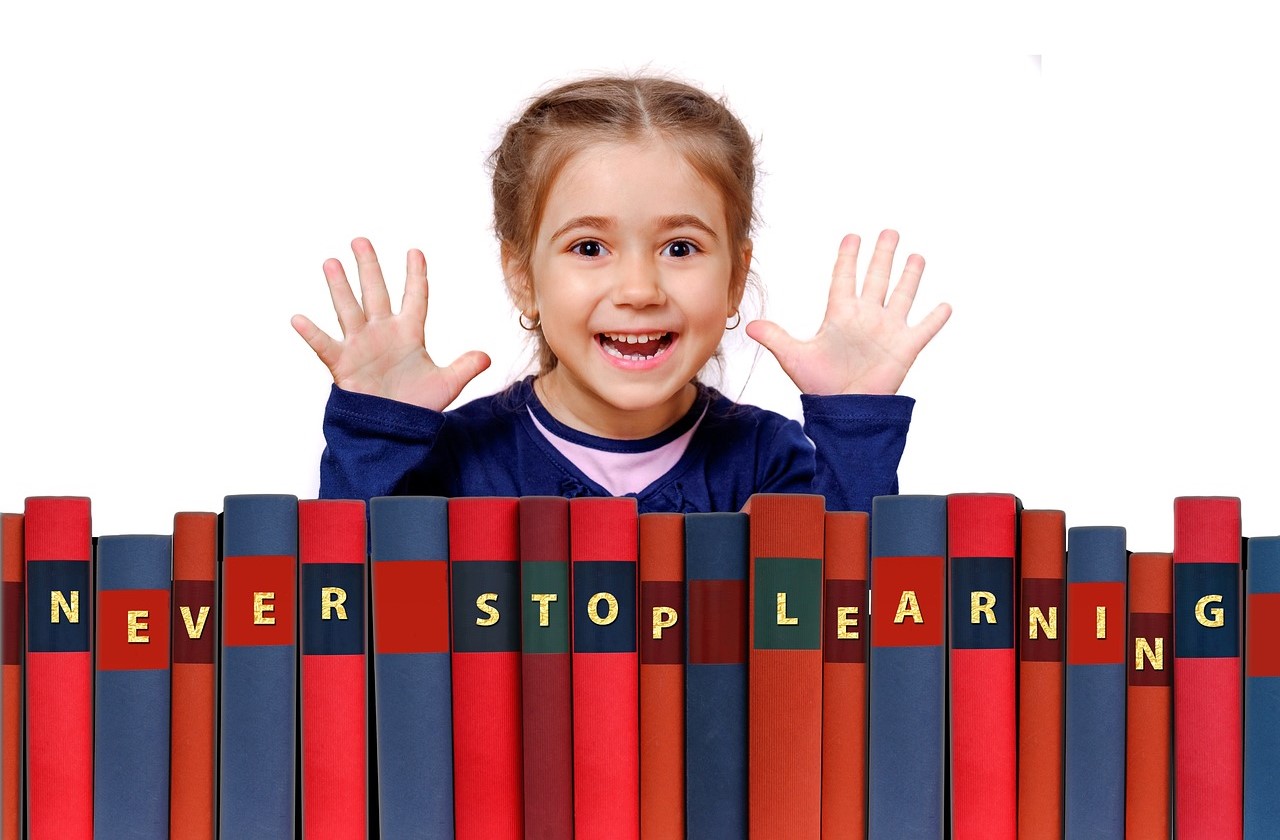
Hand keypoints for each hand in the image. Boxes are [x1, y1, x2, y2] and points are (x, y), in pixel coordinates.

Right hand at [291, 237, 490, 411]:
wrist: (394, 431)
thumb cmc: (417, 406)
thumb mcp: (447, 385)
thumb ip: (465, 367)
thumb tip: (487, 357)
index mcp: (409, 333)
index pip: (414, 297)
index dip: (416, 275)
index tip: (415, 252)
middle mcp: (382, 333)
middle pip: (376, 293)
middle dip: (369, 267)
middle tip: (360, 241)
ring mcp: (361, 346)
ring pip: (349, 309)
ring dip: (340, 287)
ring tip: (331, 262)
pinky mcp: (343, 364)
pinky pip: (325, 345)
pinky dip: (311, 333)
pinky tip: (298, 318)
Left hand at [745, 230, 950, 395]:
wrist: (844, 410)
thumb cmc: (820, 385)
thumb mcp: (794, 357)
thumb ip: (776, 338)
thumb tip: (748, 326)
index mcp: (840, 315)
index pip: (844, 278)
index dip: (848, 258)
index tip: (852, 237)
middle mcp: (866, 318)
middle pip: (876, 278)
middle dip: (883, 255)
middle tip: (890, 232)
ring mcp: (887, 331)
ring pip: (902, 296)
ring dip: (910, 277)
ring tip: (917, 257)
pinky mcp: (905, 347)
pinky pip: (924, 329)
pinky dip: (935, 318)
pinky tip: (945, 304)